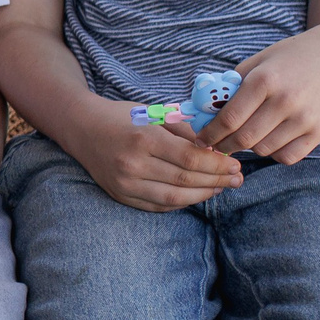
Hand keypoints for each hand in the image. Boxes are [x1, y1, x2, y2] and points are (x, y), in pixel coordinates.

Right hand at [63, 96, 243, 211]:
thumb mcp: (153, 114)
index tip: (236, 164)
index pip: (190, 158)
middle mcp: (133, 164)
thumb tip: (216, 148)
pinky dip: (181, 203)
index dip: (217, 165)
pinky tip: (197, 194)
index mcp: (144, 139)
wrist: (81, 128)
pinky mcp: (120, 196)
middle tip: (237, 179)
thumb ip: (184, 130)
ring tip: (221, 187)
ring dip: (202, 195)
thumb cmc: (121, 117)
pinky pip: (158, 206)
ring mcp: (125, 184)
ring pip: (174, 198)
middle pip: (185, 180)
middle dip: (216, 181)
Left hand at [196, 25, 319, 163]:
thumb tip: (204, 111)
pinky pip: (287, 157)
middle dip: (224, 145)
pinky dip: (273, 153)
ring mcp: (305, 119)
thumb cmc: (291, 58)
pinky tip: (268, 141)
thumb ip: (232, 85)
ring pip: (263, 149)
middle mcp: (286, 101)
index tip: (202, 139)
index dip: (210, 133)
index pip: (229, 118)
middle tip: (216, 145)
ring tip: (244, 138)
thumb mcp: (259, 61)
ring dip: (248, 148)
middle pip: (244, 138)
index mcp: (265, 80)